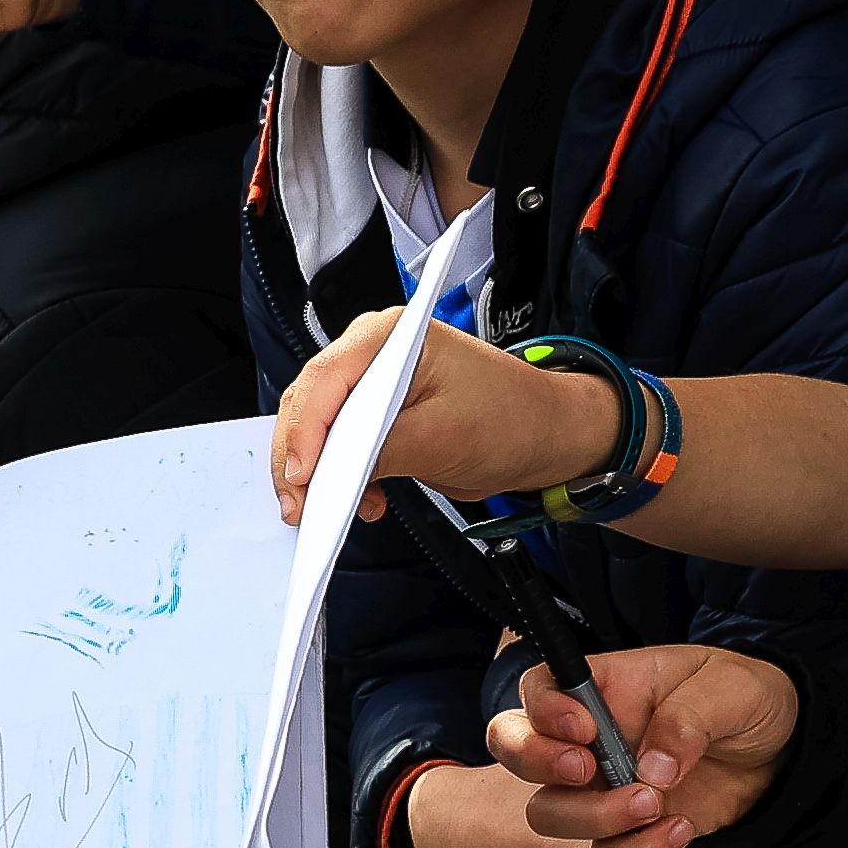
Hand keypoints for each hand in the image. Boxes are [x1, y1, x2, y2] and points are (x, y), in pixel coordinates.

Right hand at [272, 310, 621, 521]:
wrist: (546, 435)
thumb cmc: (509, 420)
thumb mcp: (440, 440)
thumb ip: (380, 453)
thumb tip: (326, 476)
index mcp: (390, 336)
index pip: (325, 379)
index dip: (304, 431)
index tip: (301, 477)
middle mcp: (373, 351)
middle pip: (309, 403)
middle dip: (301, 459)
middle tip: (300, 508)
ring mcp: (373, 383)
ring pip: (317, 427)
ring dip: (320, 473)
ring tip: (331, 512)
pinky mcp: (378, 413)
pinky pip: (339, 445)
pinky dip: (342, 478)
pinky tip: (368, 502)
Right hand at [502, 650, 795, 847]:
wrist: (782, 753)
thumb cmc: (747, 700)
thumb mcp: (731, 689)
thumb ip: (689, 717)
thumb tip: (654, 769)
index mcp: (606, 687)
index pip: (539, 688)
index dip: (545, 711)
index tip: (585, 731)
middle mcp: (590, 739)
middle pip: (521, 754)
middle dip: (540, 767)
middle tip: (589, 772)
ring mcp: (602, 788)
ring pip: (552, 814)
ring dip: (597, 818)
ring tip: (656, 806)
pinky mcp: (626, 831)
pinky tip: (681, 830)